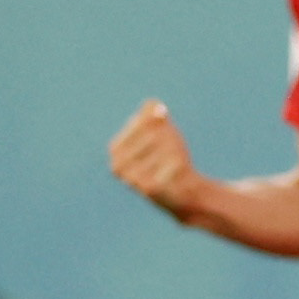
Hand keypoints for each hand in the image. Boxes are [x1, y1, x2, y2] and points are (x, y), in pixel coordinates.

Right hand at [109, 99, 204, 220]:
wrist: (182, 194)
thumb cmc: (169, 159)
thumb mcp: (163, 132)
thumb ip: (155, 116)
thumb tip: (153, 104)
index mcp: (116, 148)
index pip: (142, 122)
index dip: (159, 124)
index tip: (166, 129)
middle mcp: (118, 165)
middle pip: (155, 135)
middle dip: (170, 139)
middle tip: (176, 150)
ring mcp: (132, 178)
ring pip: (166, 149)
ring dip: (177, 153)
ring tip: (177, 163)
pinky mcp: (150, 189)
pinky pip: (173, 164)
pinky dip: (181, 165)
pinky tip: (180, 172)